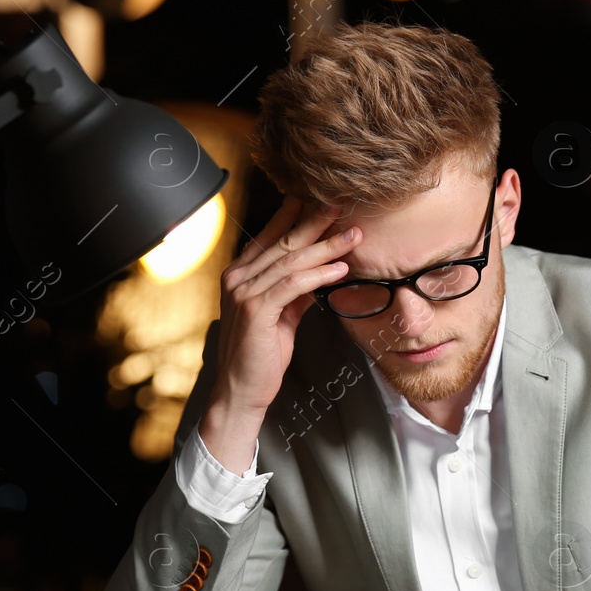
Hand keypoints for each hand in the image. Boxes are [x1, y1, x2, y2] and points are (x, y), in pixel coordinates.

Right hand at [199, 196, 359, 469]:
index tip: (323, 200)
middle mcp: (238, 277)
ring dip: (326, 246)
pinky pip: (293, 285)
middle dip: (316, 222)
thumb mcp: (281, 315)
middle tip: (343, 205)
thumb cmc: (261, 355)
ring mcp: (243, 292)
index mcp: (241, 274)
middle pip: (283, 242)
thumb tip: (321, 270)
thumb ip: (295, 291)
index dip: (297, 216)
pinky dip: (318, 275)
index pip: (271, 236)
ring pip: (291, 260)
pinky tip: (339, 269)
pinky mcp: (255, 310)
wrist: (241, 390)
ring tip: (353, 236)